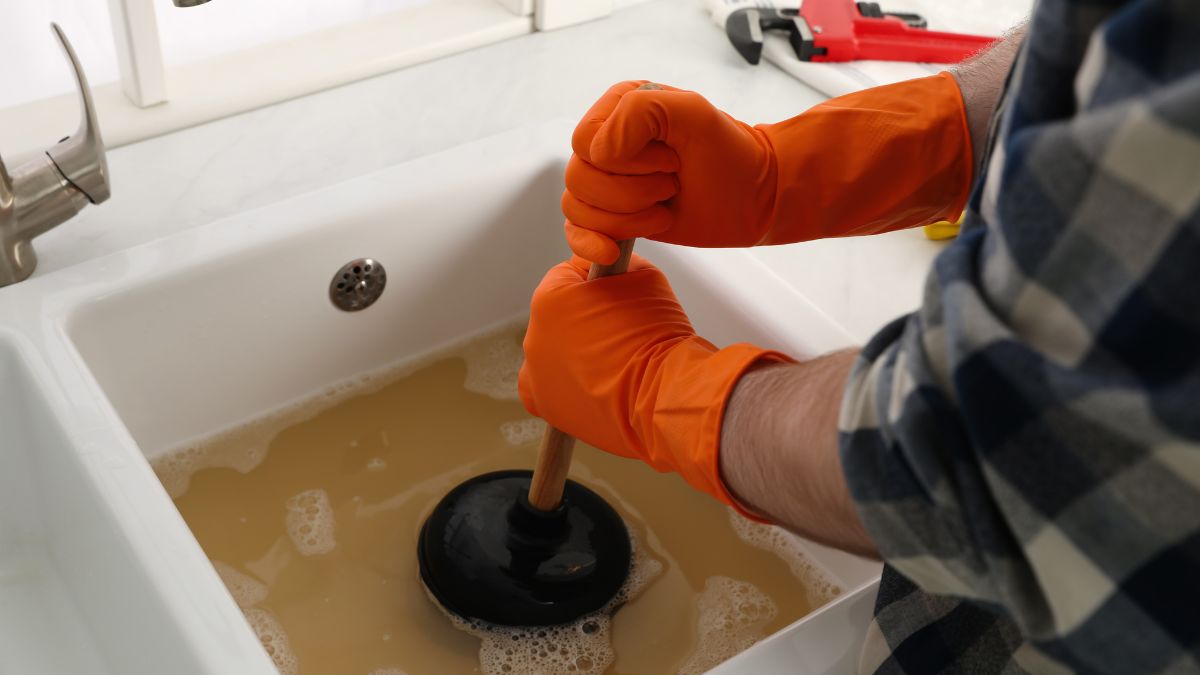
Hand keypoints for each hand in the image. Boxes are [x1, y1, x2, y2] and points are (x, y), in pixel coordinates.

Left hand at [518, 254, 788, 512]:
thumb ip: (614, 264)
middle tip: (620, 334)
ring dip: (575, 355)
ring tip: (613, 365)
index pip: (566, 277)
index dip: (595, 284)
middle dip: (584, 322)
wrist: (664, 394)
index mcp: (550, 298)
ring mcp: (535, 374)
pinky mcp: (544, 405)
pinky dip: (566, 386)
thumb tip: (606, 264)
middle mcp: (534, 335)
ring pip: (553, 353)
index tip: (617, 298)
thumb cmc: (657, 335)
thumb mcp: (642, 276)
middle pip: (559, 318)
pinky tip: (593, 387)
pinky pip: (548, 388)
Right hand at [563, 81, 776, 263]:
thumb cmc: (730, 153)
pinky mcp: (611, 216)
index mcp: (619, 108)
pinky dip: (589, 244)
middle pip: (578, 177)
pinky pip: (575, 231)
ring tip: (664, 208)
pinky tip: (612, 249)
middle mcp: (607, 143)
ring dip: (626, 218)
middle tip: (671, 185)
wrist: (753, 197)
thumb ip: (642, 111)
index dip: (625, 161)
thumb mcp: (693, 112)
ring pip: (577, 207)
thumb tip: (599, 153)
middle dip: (629, 192)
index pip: (585, 140)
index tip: (670, 161)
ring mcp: (606, 182)